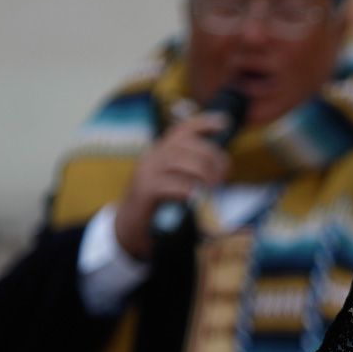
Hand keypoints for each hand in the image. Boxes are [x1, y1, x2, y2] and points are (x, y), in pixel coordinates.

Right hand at [111, 111, 233, 255]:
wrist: (128, 229)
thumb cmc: (158, 207)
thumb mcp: (174, 184)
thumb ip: (190, 173)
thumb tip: (220, 170)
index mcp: (160, 153)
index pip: (182, 130)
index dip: (204, 123)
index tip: (224, 123)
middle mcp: (152, 157)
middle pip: (186, 145)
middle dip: (211, 157)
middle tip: (222, 176)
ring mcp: (146, 172)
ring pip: (179, 160)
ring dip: (203, 172)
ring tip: (213, 187)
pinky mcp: (145, 191)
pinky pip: (171, 184)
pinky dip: (189, 190)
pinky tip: (197, 199)